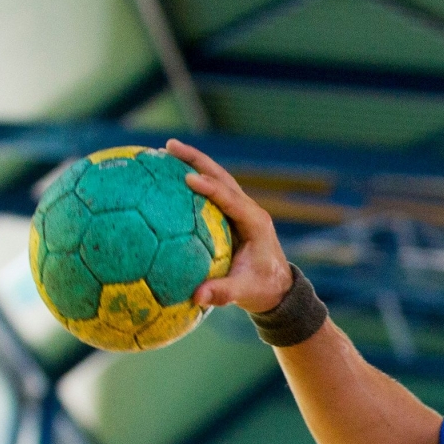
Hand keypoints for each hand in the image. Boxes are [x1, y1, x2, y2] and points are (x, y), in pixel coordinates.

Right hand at [166, 139, 293, 313]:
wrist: (278, 288)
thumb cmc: (263, 289)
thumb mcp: (244, 293)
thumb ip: (222, 293)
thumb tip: (196, 296)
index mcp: (255, 223)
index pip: (231, 199)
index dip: (211, 187)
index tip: (188, 178)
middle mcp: (249, 210)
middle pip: (222, 177)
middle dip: (197, 160)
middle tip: (169, 146)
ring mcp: (241, 209)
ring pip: (216, 179)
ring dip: (193, 163)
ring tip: (165, 150)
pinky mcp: (232, 214)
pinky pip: (210, 192)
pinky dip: (192, 180)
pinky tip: (167, 177)